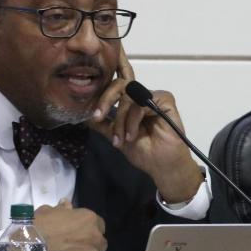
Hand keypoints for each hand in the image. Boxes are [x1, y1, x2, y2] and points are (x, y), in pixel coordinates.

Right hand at [33, 201, 106, 250]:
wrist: (29, 249)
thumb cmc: (38, 227)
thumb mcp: (48, 212)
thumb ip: (61, 209)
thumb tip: (66, 204)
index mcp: (89, 220)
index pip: (98, 226)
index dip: (87, 232)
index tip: (77, 236)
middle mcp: (96, 238)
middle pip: (98, 245)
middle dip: (88, 247)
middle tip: (70, 250)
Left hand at [87, 48, 202, 203]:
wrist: (162, 165)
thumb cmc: (144, 152)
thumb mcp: (116, 137)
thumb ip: (103, 125)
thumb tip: (85, 117)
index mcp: (131, 102)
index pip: (114, 86)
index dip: (102, 93)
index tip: (93, 113)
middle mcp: (142, 96)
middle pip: (119, 85)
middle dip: (105, 101)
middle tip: (98, 117)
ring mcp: (154, 97)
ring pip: (128, 96)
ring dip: (121, 119)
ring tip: (121, 139)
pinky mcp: (165, 100)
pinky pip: (140, 104)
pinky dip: (132, 121)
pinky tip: (132, 135)